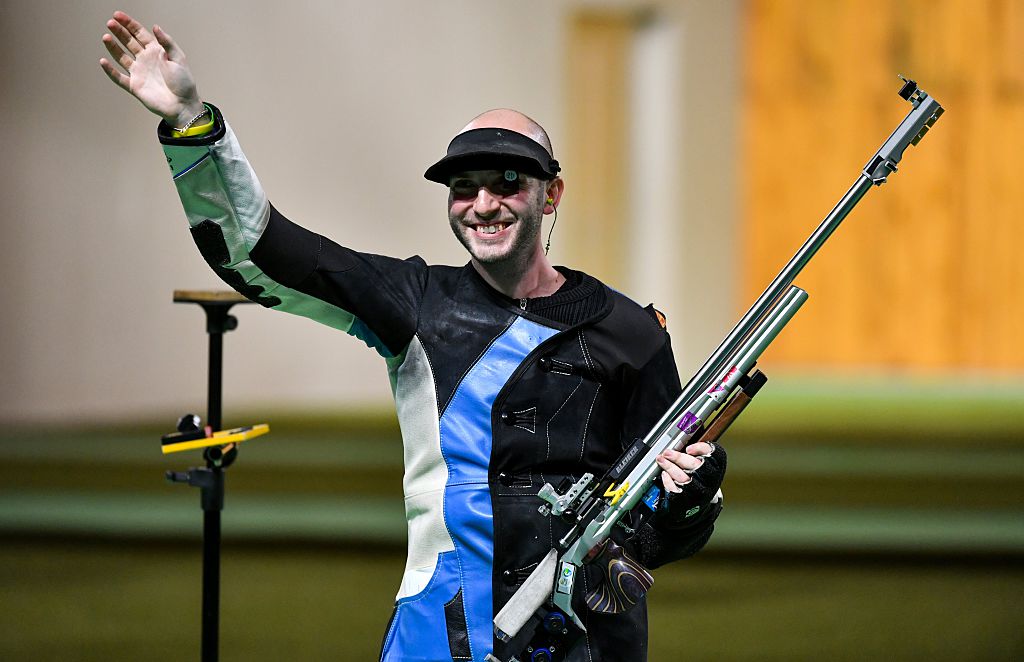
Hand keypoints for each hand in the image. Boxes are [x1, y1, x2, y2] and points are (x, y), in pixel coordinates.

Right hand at [99, 11, 204, 127]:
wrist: (183, 105)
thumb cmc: (184, 82)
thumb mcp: (178, 58)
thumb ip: (167, 42)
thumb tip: (155, 27)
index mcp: (156, 51)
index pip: (139, 34)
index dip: (129, 24)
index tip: (118, 15)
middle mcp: (145, 60)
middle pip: (128, 42)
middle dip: (119, 32)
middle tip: (110, 23)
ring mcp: (139, 72)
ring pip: (121, 57)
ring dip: (113, 47)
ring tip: (106, 37)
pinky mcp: (134, 86)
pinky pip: (118, 77)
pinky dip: (110, 71)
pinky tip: (103, 61)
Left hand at [656, 440, 725, 512]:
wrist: (702, 501)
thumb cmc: (702, 479)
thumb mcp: (706, 465)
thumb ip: (699, 453)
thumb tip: (681, 443)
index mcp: (715, 468)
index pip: (714, 454)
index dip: (701, 449)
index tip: (688, 449)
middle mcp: (708, 479)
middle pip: (694, 465)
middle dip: (678, 457)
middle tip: (667, 452)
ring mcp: (697, 490)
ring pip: (683, 477)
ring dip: (670, 467)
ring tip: (661, 459)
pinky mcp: (686, 499)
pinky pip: (675, 489)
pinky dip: (668, 481)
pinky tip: (664, 474)